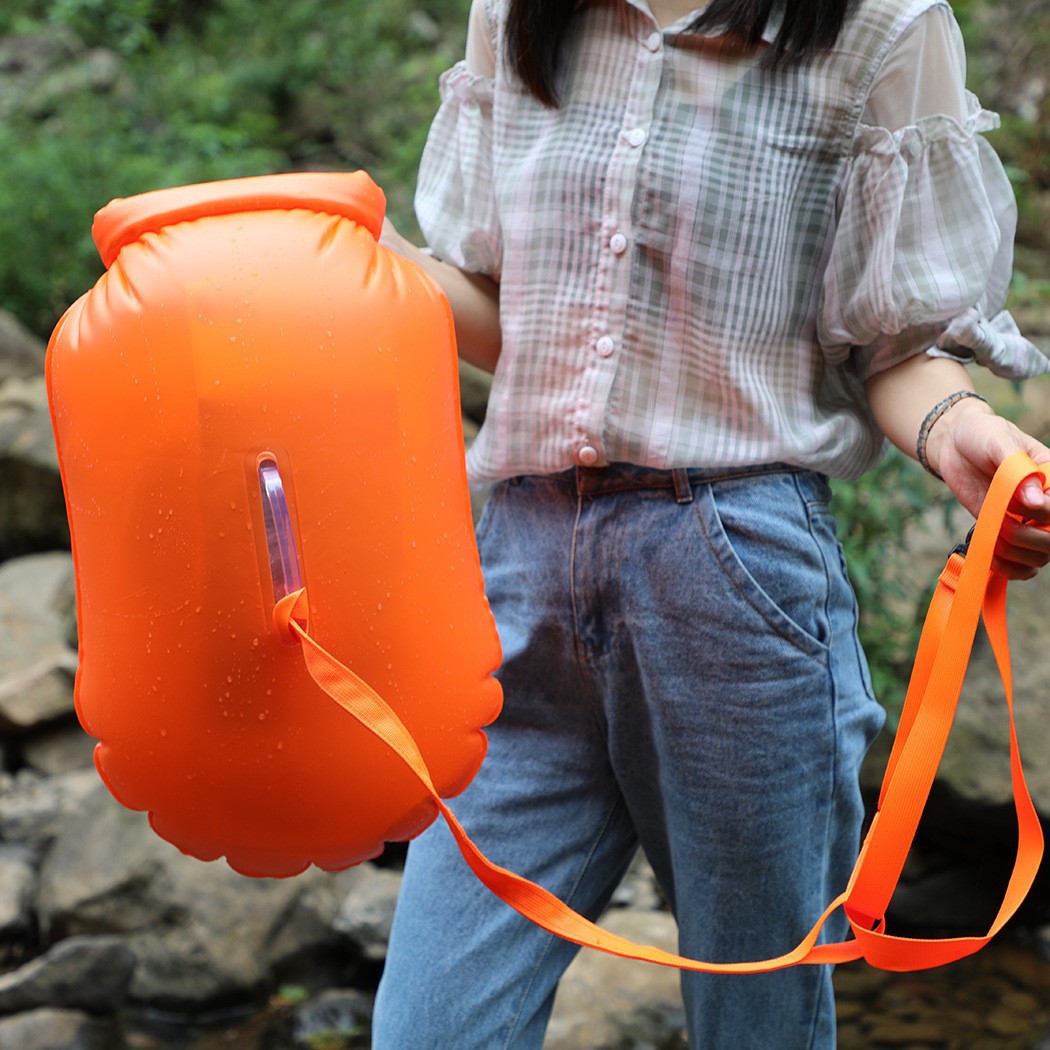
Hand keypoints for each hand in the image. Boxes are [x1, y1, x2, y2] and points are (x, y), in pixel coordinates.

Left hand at [927, 398, 1049, 579]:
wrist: (955, 445)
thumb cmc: (982, 436)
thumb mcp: (998, 441)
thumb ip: (1015, 466)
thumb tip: (1035, 499)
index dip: (1047, 513)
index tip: (1024, 503)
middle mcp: (1046, 504)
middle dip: (1028, 537)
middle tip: (1002, 522)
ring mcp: (1027, 521)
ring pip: (1040, 557)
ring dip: (1015, 554)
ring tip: (993, 536)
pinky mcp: (1006, 533)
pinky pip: (1021, 566)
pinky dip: (1009, 569)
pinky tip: (992, 557)